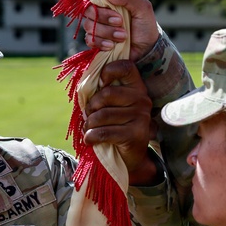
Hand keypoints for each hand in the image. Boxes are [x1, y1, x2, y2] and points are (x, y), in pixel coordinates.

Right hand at [81, 0, 158, 60]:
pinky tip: (112, 45)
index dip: (102, 4)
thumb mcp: (142, 7)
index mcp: (111, 1)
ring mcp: (98, 27)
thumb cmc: (145, 26)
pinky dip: (101, 43)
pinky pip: (89, 40)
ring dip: (107, 32)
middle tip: (120, 22)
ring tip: (122, 36)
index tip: (116, 11)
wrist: (147, 50)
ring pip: (89, 26)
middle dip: (105, 18)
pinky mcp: (97, 41)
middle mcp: (102, 13)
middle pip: (89, 11)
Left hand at [85, 60, 158, 184]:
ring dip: (89, 125)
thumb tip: (84, 85)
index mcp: (136, 87)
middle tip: (88, 116)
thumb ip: (101, 93)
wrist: (130, 157)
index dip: (108, 71)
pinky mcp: (136, 134)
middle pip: (107, 93)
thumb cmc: (114, 127)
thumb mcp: (109, 106)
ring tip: (89, 129)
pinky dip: (91, 137)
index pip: (125, 67)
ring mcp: (141, 117)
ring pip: (102, 115)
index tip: (99, 85)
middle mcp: (142, 99)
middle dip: (91, 107)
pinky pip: (104, 132)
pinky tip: (89, 139)